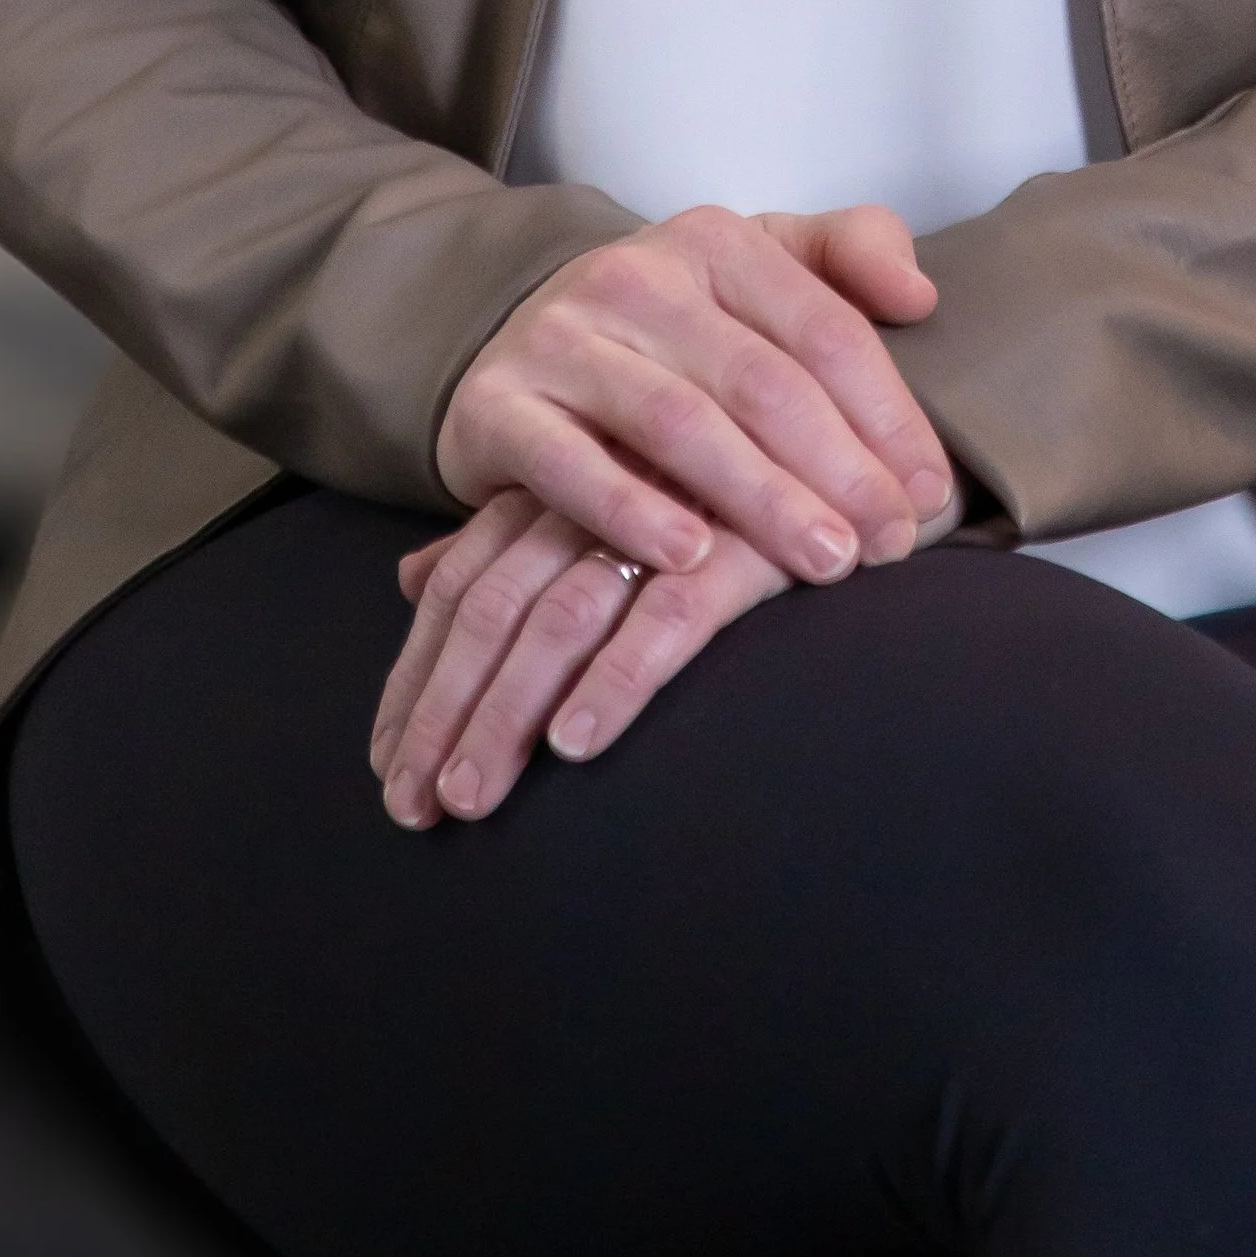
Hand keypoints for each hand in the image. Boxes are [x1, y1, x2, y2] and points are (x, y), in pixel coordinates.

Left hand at [371, 491, 785, 823]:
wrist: (869, 450)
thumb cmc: (730, 492)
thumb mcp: (611, 505)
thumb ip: (514, 539)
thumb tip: (409, 576)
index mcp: (563, 485)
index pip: (462, 585)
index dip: (418, 677)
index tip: (386, 766)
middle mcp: (602, 493)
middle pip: (492, 607)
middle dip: (443, 712)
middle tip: (413, 806)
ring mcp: (673, 516)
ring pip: (559, 618)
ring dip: (506, 712)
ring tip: (473, 795)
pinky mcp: (747, 543)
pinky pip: (669, 617)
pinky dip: (618, 678)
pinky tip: (579, 743)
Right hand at [435, 202, 950, 588]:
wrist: (521, 351)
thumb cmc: (675, 331)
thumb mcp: (761, 269)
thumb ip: (849, 256)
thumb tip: (919, 297)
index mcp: (714, 241)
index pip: (823, 328)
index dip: (887, 414)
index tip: (929, 491)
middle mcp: (635, 276)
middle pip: (760, 381)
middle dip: (838, 469)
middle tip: (890, 543)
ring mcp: (560, 338)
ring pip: (679, 423)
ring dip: (760, 498)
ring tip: (823, 560)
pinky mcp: (497, 405)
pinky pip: (568, 463)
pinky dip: (631, 512)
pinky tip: (689, 558)